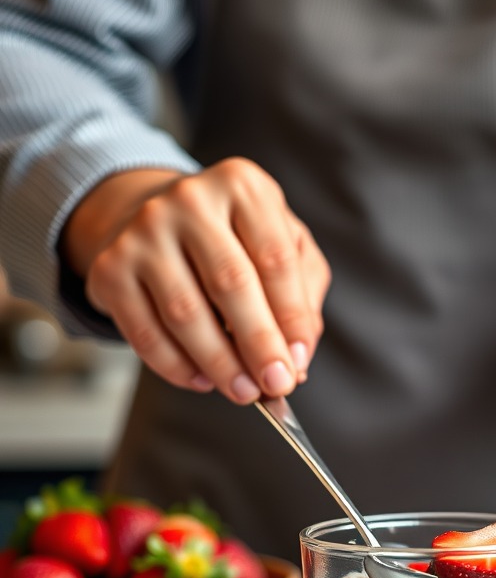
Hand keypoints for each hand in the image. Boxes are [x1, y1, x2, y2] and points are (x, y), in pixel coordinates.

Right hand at [61, 158, 330, 403]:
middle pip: (230, 283)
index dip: (291, 317)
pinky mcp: (110, 267)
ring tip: (244, 391)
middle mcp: (190, 199)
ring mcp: (143, 231)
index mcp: (242, 187)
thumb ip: (303, 294)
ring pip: (184, 312)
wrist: (160, 219)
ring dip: (219, 362)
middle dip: (257, 344)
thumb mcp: (284, 245)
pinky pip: (144, 331)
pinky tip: (202, 380)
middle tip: (276, 384)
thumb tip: (297, 356)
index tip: (298, 362)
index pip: (275, 259)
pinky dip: (175, 365)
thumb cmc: (238, 239)